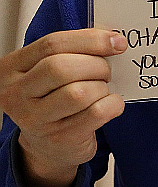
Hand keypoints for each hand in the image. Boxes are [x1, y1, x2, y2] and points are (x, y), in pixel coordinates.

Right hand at [0, 29, 126, 186]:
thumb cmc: (52, 102)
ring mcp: (37, 119)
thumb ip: (71, 54)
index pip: (51, 45)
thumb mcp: (48, 75)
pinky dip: (112, 105)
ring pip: (79, 93)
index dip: (89, 40)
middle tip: (106, 70)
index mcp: (12, 68)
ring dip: (102, 87)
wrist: (48, 147)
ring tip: (103, 89)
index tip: (115, 41)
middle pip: (62, 68)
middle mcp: (17, 93)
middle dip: (95, 65)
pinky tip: (112, 104)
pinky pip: (96, 114)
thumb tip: (112, 40)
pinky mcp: (61, 138)